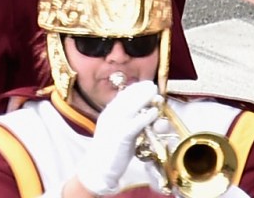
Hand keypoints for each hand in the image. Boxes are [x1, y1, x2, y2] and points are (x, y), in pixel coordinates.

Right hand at [77, 78, 162, 197]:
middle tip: (151, 85)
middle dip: (140, 90)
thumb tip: (144, 116)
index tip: (144, 84)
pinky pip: (135, 123)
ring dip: (145, 98)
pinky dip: (146, 117)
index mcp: (107, 115)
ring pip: (131, 107)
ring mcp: (115, 125)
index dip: (134, 89)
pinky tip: (154, 113)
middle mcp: (110, 116)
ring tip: (155, 93)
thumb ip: (130, 124)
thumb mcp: (119, 133)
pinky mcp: (121, 136)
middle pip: (127, 98)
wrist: (98, 168)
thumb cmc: (111, 152)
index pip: (121, 97)